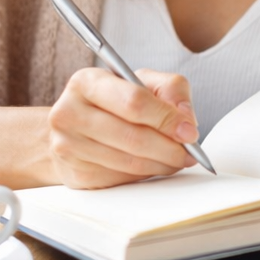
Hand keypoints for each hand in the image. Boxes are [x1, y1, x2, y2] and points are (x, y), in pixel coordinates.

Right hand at [48, 68, 199, 188]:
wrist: (74, 127)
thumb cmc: (112, 101)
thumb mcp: (141, 81)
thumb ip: (170, 88)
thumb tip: (186, 118)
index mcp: (86, 82)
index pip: (133, 102)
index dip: (167, 119)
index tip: (190, 131)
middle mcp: (69, 113)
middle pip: (133, 137)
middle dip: (170, 148)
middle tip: (190, 152)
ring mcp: (68, 146)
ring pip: (129, 162)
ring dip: (162, 164)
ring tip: (177, 158)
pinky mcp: (75, 174)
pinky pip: (121, 179)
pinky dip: (146, 174)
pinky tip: (154, 164)